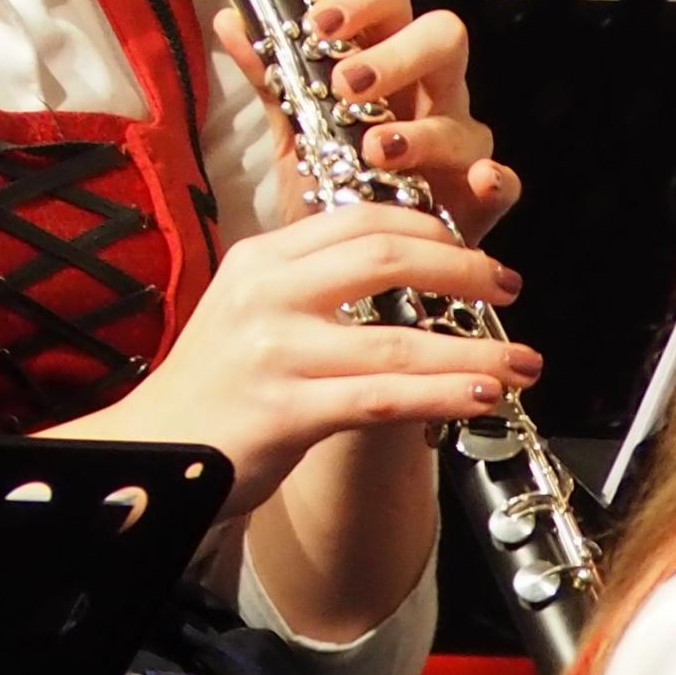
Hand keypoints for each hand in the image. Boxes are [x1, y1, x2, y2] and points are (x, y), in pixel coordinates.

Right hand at [48, 209, 540, 518]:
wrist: (151, 454)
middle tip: (509, 288)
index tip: (474, 252)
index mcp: (262, 260)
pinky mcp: (286, 411)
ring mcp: (275, 352)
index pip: (361, 220)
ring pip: (398, 341)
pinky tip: (484, 395)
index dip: (432, 230)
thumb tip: (407, 275)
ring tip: (524, 361)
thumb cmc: (216, 390)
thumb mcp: (256, 315)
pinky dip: (444, 394)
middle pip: (387, 258)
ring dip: (476, 351)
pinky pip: (383, 398)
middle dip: (464, 270)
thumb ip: (318, 289)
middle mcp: (267, 295)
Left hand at [219, 0, 516, 242]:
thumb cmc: (328, 185)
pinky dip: (497, 180)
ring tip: (376, 150)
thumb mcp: (291, 129)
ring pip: (464, 116)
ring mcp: (459, 146)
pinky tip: (477, 179)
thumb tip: (229, 21)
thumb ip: (270, 77)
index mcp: (388, 62)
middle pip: (443, 37)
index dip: (360, 2)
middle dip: (398, 56)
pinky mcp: (477, 201)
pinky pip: (504, 185)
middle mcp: (431, 95)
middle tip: (348, 86)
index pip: (390, 2)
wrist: (338, 262)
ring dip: (421, 131)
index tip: (317, 25)